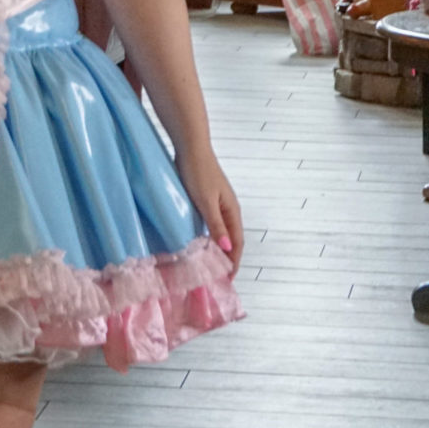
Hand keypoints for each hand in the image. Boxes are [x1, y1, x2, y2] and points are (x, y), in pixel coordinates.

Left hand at [176, 149, 244, 273]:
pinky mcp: (208, 199)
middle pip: (232, 240)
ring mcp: (219, 204)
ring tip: (210, 265)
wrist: (191, 148)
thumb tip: (226, 249)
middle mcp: (229, 209)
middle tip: (218, 278)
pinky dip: (210, 237)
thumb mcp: (206, 202)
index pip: (237, 243)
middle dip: (228, 259)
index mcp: (232, 211)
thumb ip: (216, 225)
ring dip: (219, 249)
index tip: (227, 279)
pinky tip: (201, 243)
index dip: (233, 262)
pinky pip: (213, 224)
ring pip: (222, 232)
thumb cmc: (198, 173)